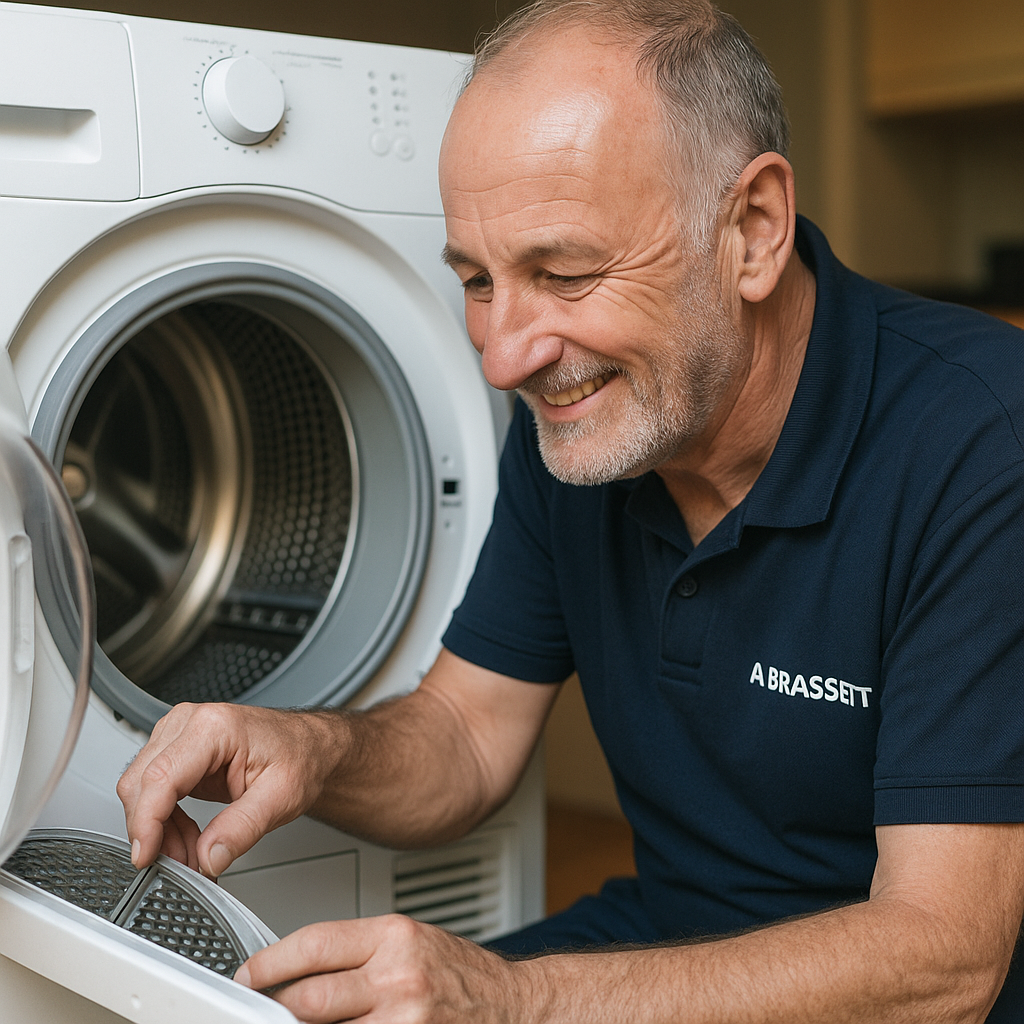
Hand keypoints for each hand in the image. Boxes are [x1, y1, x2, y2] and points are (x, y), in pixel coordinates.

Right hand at [116, 702, 342, 877]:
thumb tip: (208, 857)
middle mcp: (189, 723)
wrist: (308, 746)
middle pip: (141, 783)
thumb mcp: (281, 798)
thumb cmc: (299, 757)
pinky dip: (163, 821)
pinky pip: (151, 790)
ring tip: (193, 853)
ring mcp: (179, 734)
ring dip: (158, 829)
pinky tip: (188, 838)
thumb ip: (242, 829)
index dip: (146, 821)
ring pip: (140, 789)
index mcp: (215, 727)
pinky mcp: (176, 750)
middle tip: (182, 864)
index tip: (147, 856)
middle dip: (154, 832)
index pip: (161, 776)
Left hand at [234, 914, 527, 1023]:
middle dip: (276, 1007)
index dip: (269, 961)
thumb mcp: (411, 941)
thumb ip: (358, 953)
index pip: (314, 943)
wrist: (513, 1007)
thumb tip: (299, 970)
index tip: (249, 974)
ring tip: (296, 1022)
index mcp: (395, 936)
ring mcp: (404, 1022)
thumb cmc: (460, 974)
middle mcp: (398, 978)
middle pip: (309, 997)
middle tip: (259, 1009)